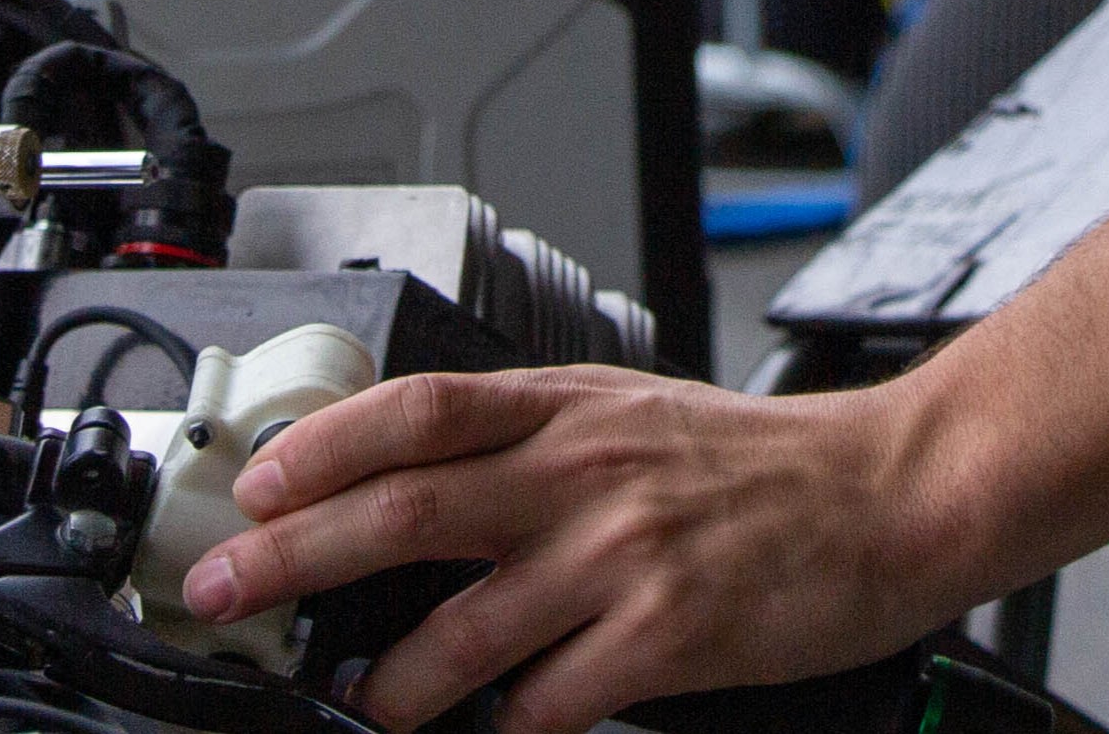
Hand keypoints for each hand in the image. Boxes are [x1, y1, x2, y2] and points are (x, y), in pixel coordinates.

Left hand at [181, 362, 968, 733]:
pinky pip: (552, 699)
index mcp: (570, 407)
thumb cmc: (756, 464)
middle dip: (296, 553)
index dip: (324, 443)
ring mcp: (622, 554)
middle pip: (406, 506)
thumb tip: (421, 478)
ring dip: (387, 684)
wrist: (883, 492)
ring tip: (351, 708)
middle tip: (226, 587)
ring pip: (463, 627)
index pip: (418, 409)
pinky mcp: (667, 634)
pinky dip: (505, 726)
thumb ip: (536, 440)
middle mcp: (583, 470)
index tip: (255, 478)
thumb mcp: (633, 414)